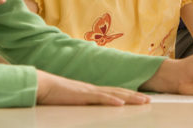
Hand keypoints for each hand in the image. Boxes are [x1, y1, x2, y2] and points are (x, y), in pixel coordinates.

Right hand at [35, 70, 150, 105]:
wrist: (43, 85)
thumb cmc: (54, 94)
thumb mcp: (72, 100)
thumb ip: (83, 102)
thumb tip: (90, 107)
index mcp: (92, 91)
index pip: (114, 92)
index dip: (129, 95)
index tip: (141, 98)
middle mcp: (93, 89)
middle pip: (119, 92)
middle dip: (135, 96)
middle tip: (149, 100)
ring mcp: (89, 91)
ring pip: (114, 94)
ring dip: (130, 98)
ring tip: (143, 101)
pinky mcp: (82, 96)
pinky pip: (99, 98)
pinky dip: (111, 100)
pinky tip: (121, 103)